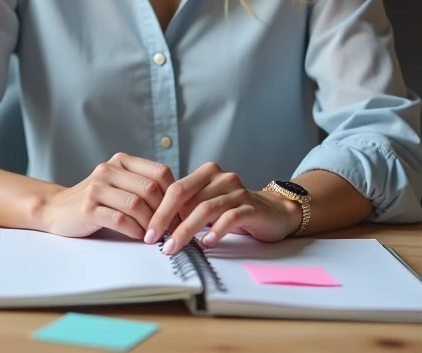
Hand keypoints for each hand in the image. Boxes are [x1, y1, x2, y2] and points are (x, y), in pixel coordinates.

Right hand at [36, 152, 175, 239]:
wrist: (57, 209)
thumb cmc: (96, 201)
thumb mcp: (120, 185)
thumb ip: (144, 187)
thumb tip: (180, 205)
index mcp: (121, 162)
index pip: (160, 172)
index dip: (175, 194)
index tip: (180, 213)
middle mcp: (109, 170)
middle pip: (150, 189)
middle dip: (165, 213)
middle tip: (171, 229)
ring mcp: (96, 188)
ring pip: (136, 204)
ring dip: (150, 224)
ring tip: (155, 235)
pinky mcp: (87, 208)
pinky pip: (119, 219)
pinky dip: (134, 230)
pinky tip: (138, 236)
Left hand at [145, 162, 299, 252]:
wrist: (273, 212)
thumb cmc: (234, 210)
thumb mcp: (207, 205)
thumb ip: (186, 209)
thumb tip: (156, 227)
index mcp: (206, 173)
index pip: (175, 188)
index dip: (158, 210)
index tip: (148, 231)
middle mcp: (221, 178)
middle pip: (185, 196)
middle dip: (166, 219)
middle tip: (154, 240)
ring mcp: (238, 191)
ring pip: (205, 208)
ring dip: (186, 230)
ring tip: (174, 246)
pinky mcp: (252, 208)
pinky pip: (230, 217)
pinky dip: (215, 231)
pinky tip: (205, 243)